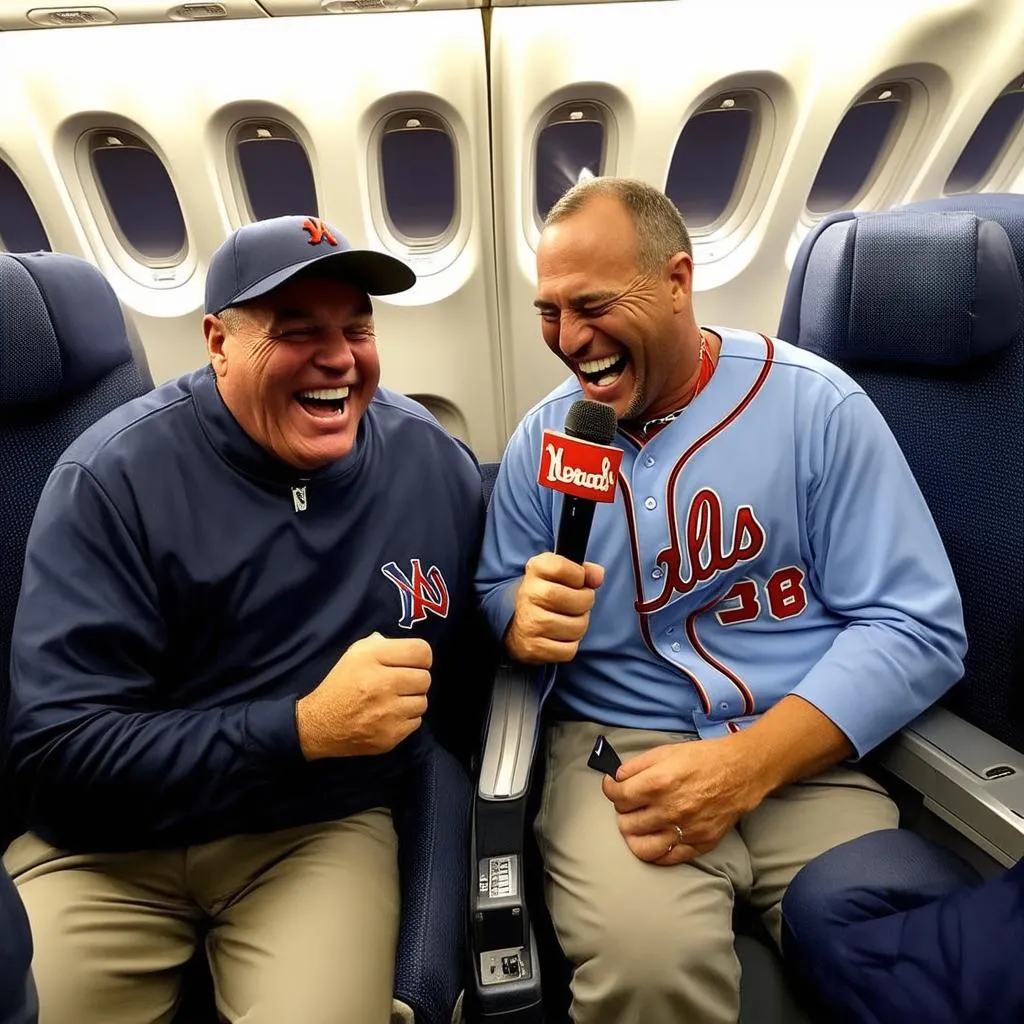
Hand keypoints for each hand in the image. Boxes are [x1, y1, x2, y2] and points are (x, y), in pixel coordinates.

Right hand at [296, 632, 431, 758]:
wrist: (318, 725)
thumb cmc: (340, 685)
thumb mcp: (354, 654)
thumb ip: (381, 644)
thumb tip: (406, 649)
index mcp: (372, 658)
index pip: (421, 651)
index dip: (420, 657)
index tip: (411, 664)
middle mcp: (382, 684)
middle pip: (425, 678)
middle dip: (415, 680)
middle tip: (401, 684)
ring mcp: (388, 713)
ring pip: (423, 702)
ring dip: (412, 701)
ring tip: (394, 701)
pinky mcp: (391, 736)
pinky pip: (416, 722)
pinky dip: (406, 719)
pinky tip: (390, 716)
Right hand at [504, 553, 604, 662]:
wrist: (517, 624)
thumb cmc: (545, 596)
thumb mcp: (562, 575)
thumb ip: (585, 571)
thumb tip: (598, 576)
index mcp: (536, 569)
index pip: (563, 568)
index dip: (579, 575)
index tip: (576, 581)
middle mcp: (529, 593)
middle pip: (576, 600)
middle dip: (585, 603)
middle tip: (578, 604)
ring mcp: (530, 621)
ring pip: (576, 627)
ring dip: (578, 626)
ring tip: (568, 621)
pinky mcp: (533, 647)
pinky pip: (568, 649)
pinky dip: (569, 645)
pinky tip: (559, 637)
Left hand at [601, 737, 767, 864]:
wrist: (741, 771)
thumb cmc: (703, 758)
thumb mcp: (665, 751)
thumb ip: (636, 765)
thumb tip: (616, 778)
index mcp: (657, 783)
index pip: (617, 796)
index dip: (610, 789)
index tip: (613, 787)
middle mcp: (668, 810)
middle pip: (626, 822)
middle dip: (623, 811)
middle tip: (630, 803)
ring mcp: (684, 830)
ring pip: (641, 847)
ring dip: (634, 835)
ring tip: (637, 825)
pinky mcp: (699, 843)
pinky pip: (667, 858)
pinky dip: (655, 852)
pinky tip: (654, 839)